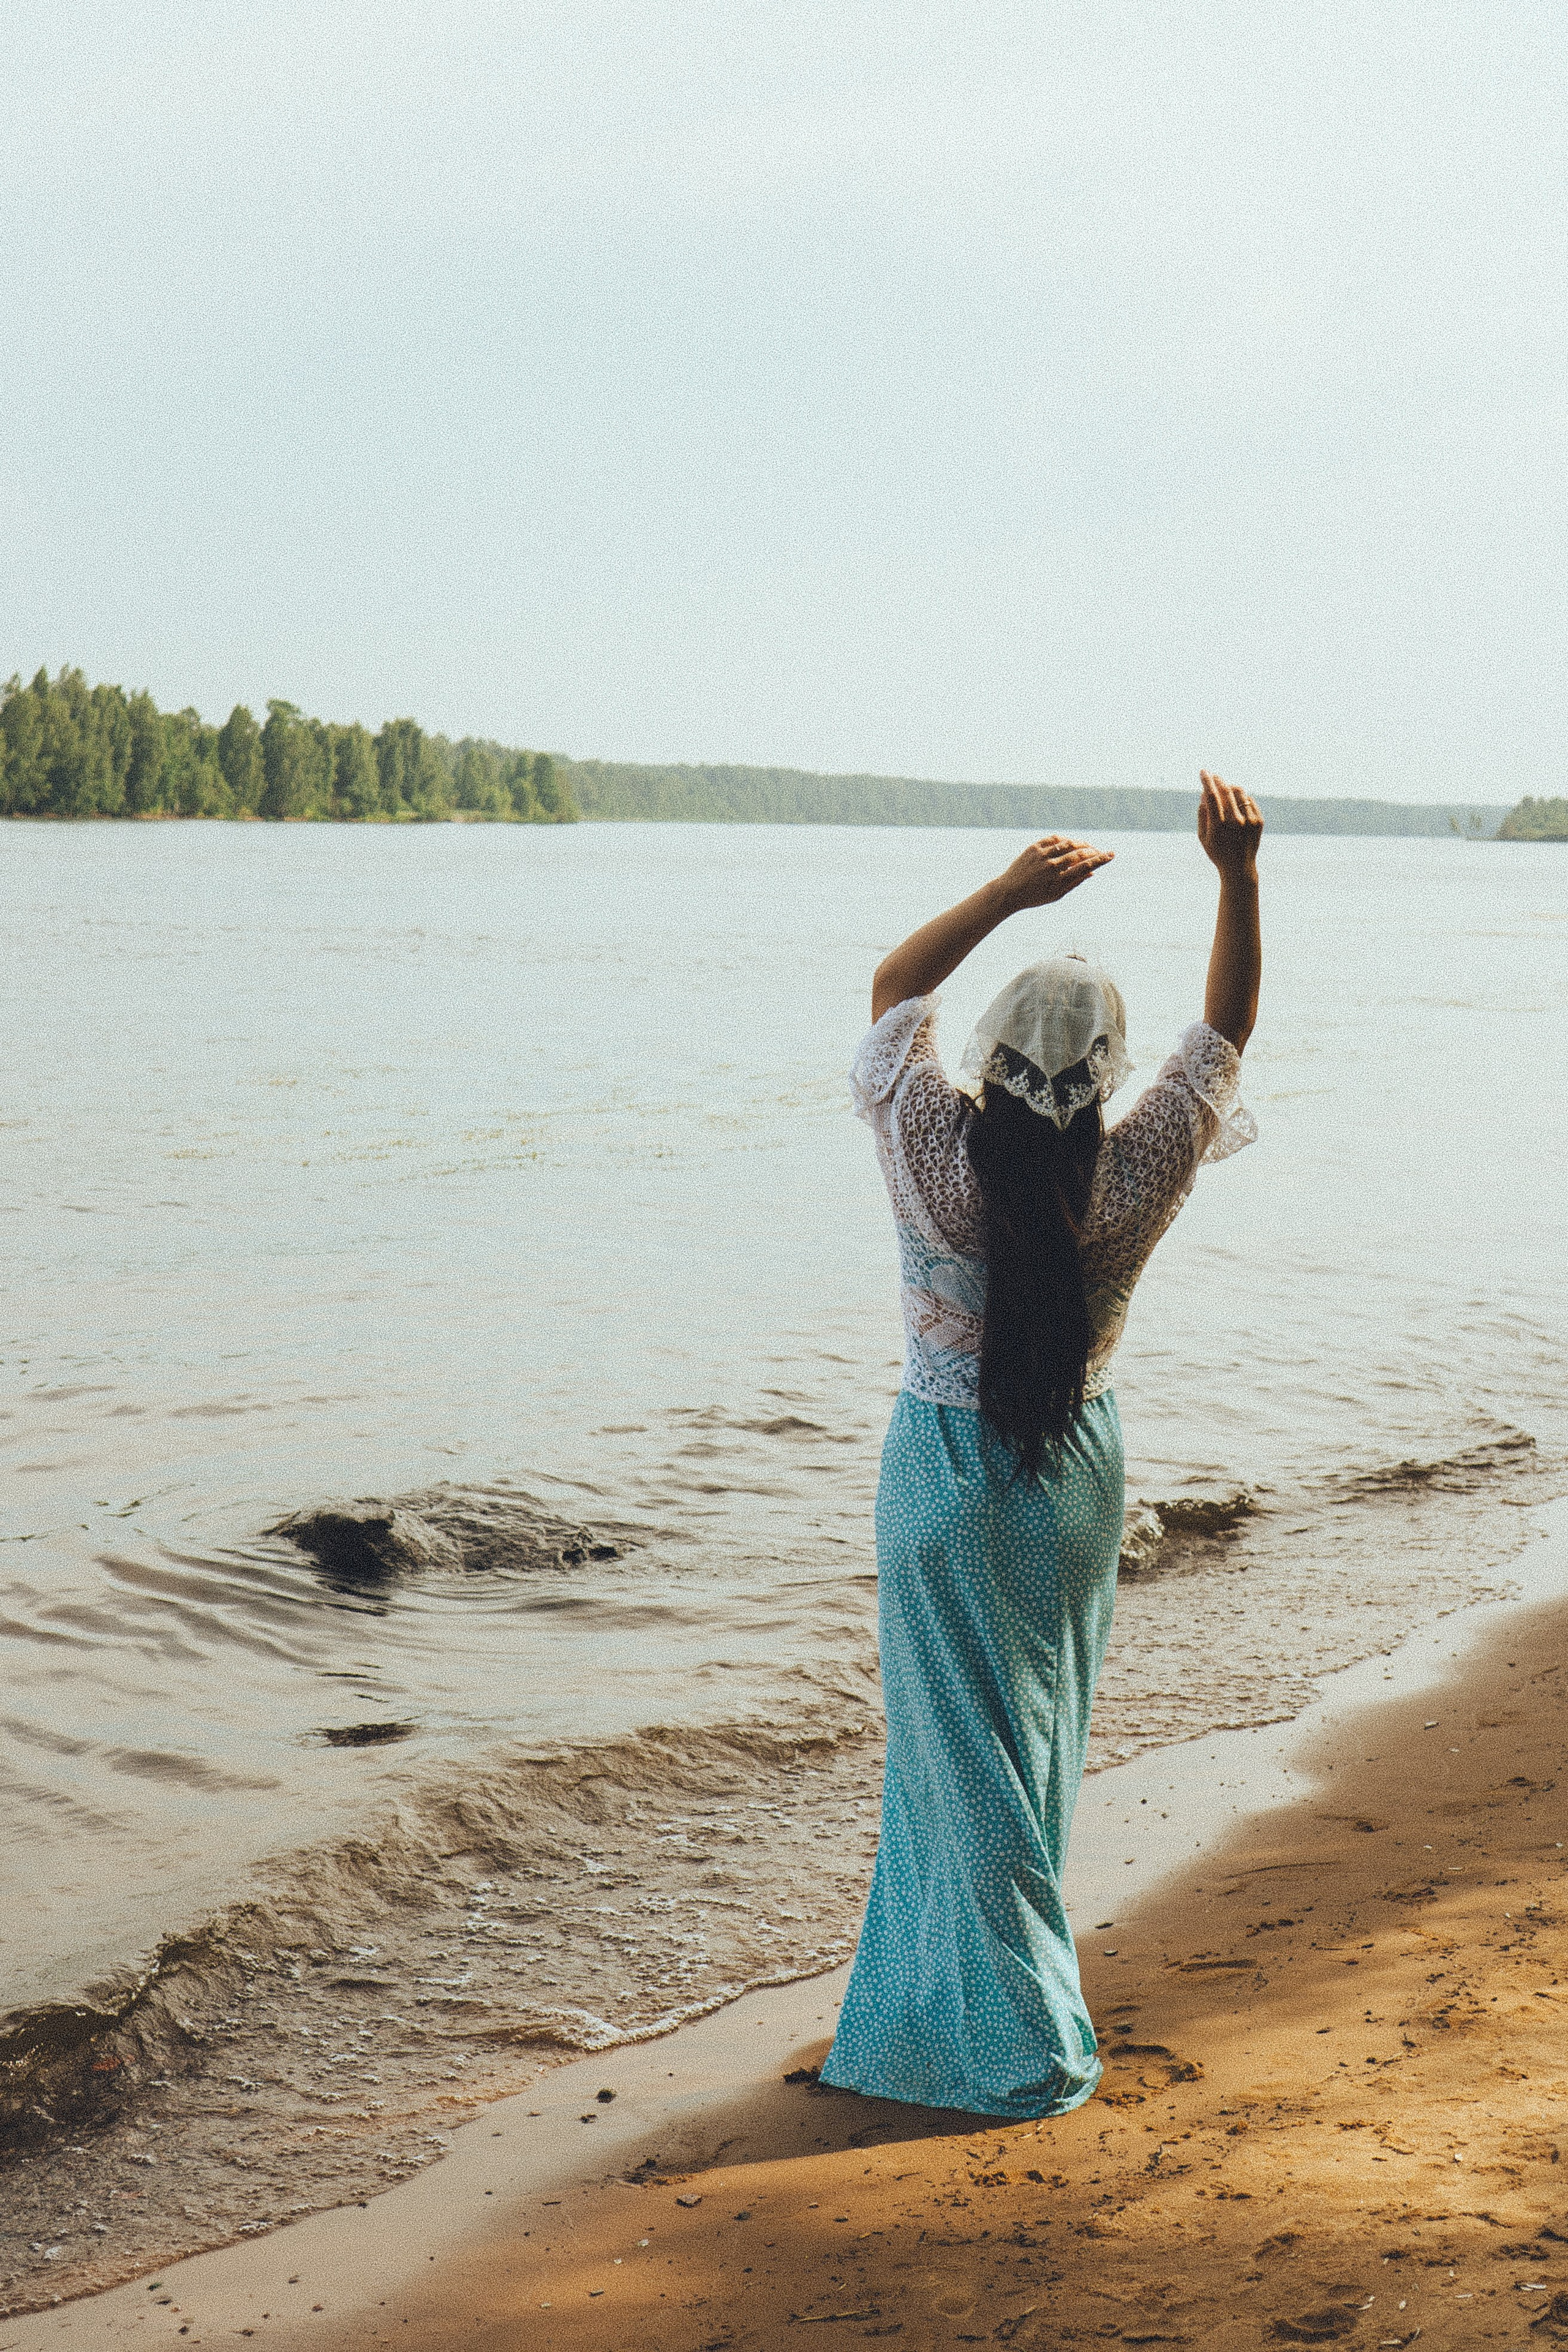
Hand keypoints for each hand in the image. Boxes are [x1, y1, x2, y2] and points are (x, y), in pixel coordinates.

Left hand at [996, 834, 1113, 911]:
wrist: (1008, 892)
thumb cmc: (1034, 896)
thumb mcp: (1056, 895)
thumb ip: (1074, 882)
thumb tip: (1091, 872)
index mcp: (1058, 880)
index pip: (1085, 866)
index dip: (1100, 859)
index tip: (1112, 854)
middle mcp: (1050, 866)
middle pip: (1079, 853)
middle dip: (1093, 851)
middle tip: (1100, 852)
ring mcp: (1041, 855)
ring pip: (1068, 843)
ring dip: (1081, 844)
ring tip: (1087, 847)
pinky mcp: (1034, 847)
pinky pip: (1054, 839)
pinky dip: (1065, 840)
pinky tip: (1071, 843)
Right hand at [1197, 771, 1262, 877]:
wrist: (1239, 867)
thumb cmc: (1217, 851)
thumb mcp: (1203, 836)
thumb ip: (1202, 814)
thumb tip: (1204, 793)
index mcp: (1218, 826)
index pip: (1212, 796)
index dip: (1207, 781)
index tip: (1203, 772)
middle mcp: (1235, 822)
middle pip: (1226, 791)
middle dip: (1218, 780)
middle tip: (1214, 776)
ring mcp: (1249, 821)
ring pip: (1240, 792)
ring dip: (1230, 787)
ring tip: (1225, 790)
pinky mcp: (1259, 821)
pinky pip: (1249, 801)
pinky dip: (1241, 798)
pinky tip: (1236, 803)